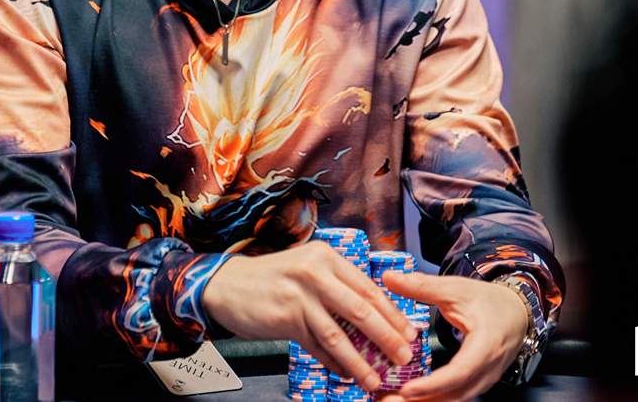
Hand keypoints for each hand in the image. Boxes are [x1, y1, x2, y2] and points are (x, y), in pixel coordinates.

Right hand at [201, 241, 417, 391]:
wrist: (227, 284)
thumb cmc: (274, 279)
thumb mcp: (308, 269)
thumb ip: (337, 287)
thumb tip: (375, 318)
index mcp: (327, 257)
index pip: (369, 287)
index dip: (392, 313)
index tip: (410, 333)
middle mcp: (315, 271)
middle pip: (361, 309)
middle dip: (386, 337)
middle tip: (404, 357)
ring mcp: (299, 295)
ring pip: (338, 334)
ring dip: (360, 361)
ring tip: (375, 379)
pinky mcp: (285, 318)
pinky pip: (316, 347)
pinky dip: (333, 363)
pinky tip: (345, 374)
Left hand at [379, 271, 529, 400]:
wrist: (516, 312)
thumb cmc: (489, 301)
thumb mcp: (455, 289)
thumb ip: (422, 286)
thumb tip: (389, 278)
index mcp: (485, 344)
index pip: (460, 371)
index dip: (434, 384)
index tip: (408, 389)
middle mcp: (487, 369)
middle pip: (454, 394)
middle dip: (421, 401)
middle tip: (388, 400)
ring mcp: (484, 380)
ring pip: (453, 400)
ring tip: (392, 400)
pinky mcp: (477, 384)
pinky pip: (454, 397)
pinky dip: (432, 400)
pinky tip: (410, 398)